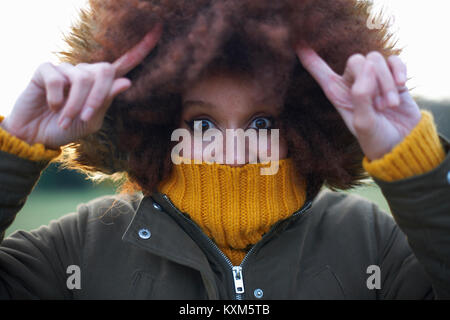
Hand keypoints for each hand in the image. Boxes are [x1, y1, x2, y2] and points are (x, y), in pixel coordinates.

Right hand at [1, 24, 162, 149]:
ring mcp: (66, 69)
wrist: (37, 137)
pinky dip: (57, 99)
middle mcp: (85, 72)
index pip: (124, 64)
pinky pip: (58, 79)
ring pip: (82, 79)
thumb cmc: (67, 128)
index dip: (141, 49)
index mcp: (101, 85)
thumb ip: (106, 101)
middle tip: (87, 117)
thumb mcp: (92, 121)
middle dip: (98, 97)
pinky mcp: (46, 70)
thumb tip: (127, 81)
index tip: (158, 30)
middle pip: (104, 70)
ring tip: (65, 120)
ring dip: (75, 105)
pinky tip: (51, 107)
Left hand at [296, 44, 421, 160]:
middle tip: (381, 107)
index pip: (321, 72)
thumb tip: (368, 66)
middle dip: (371, 80)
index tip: (296, 42)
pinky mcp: (393, 77)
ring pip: (376, 60)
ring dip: (386, 83)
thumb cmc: (376, 139)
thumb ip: (362, 96)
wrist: (402, 144)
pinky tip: (401, 86)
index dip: (310, 58)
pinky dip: (399, 70)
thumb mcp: (364, 123)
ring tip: (389, 106)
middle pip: (356, 60)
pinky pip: (394, 60)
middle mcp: (353, 84)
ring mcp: (373, 79)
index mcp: (338, 94)